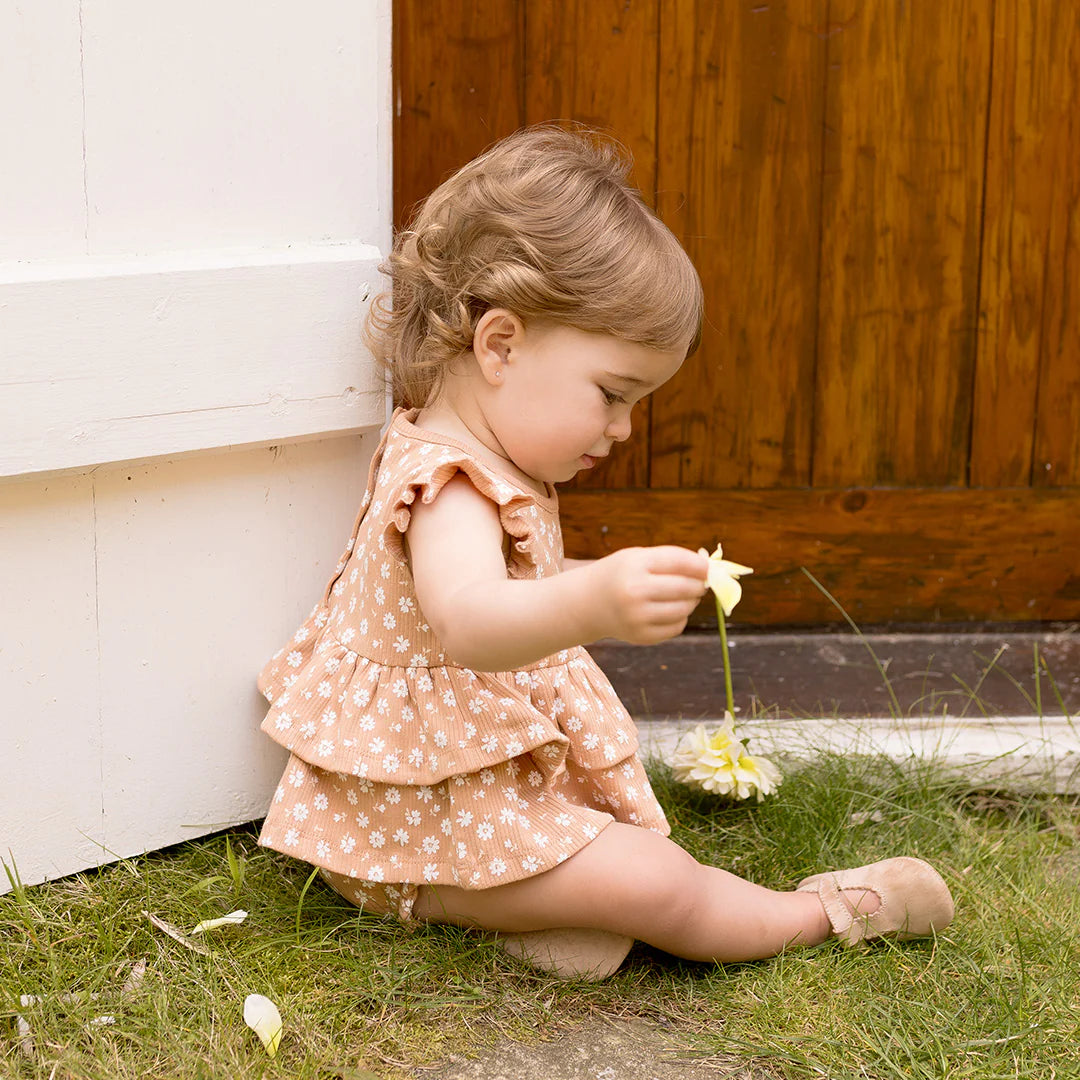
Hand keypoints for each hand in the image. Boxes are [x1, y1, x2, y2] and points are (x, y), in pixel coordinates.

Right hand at [585, 546, 708, 644]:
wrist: (587, 603)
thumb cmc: (619, 575)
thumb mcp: (637, 557)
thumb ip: (671, 559)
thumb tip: (709, 569)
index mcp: (634, 566)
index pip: (679, 562)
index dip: (700, 566)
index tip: (708, 568)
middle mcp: (635, 592)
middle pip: (685, 587)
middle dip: (698, 585)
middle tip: (699, 583)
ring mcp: (637, 617)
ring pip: (684, 609)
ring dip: (690, 602)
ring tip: (683, 596)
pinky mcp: (641, 636)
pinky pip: (676, 627)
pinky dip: (680, 618)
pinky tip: (669, 610)